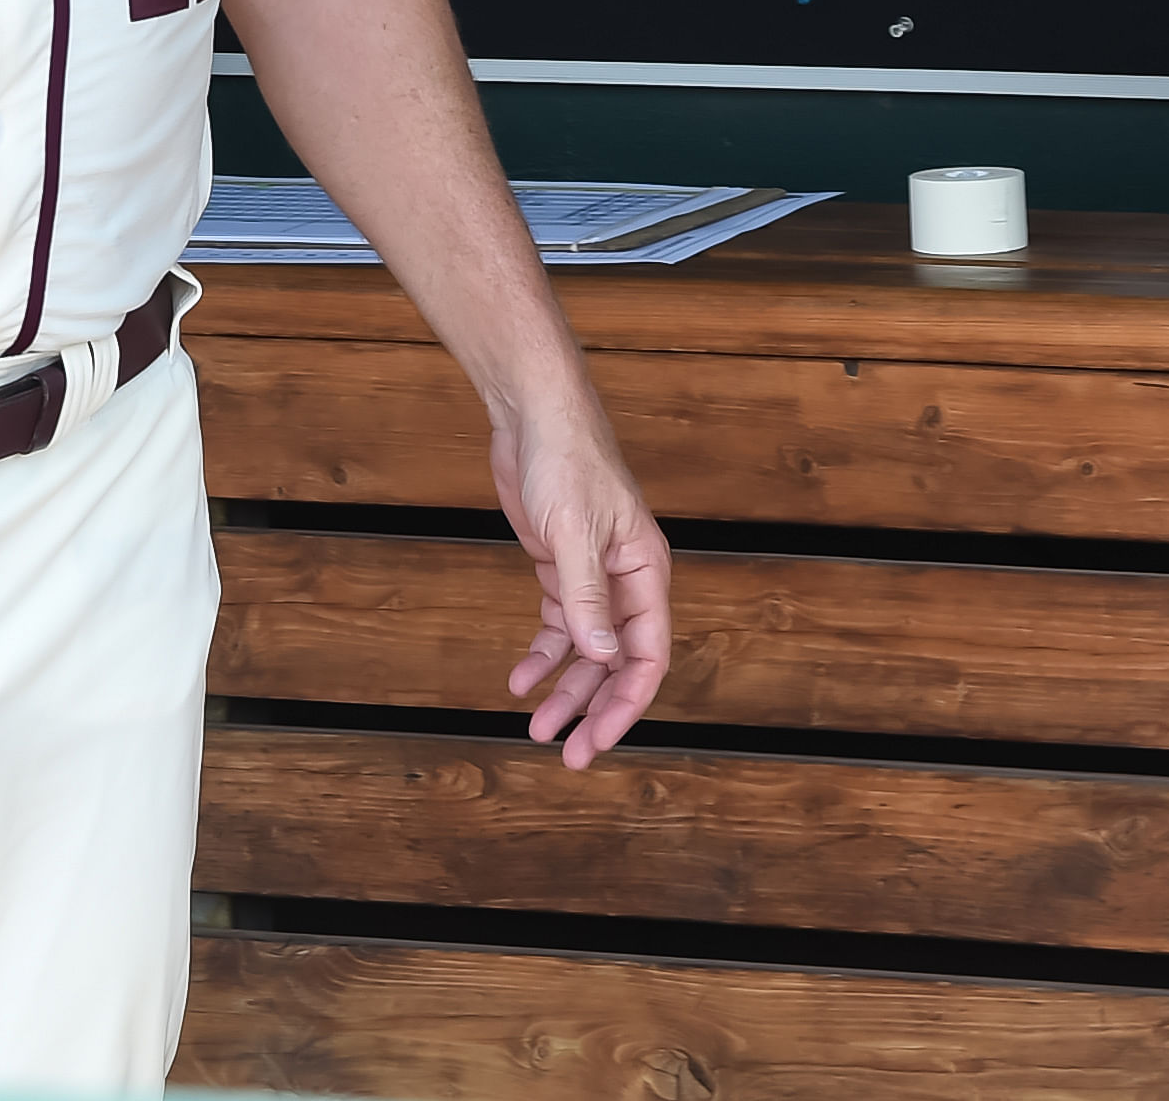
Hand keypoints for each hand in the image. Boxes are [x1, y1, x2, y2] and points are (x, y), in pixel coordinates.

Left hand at [489, 395, 670, 768]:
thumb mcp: (573, 531)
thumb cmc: (566, 459)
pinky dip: (542, 654)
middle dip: (595, 711)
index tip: (598, 741)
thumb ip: (587, 596)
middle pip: (617, 663)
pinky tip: (521, 678)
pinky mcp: (560, 567)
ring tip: (537, 728)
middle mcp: (626, 581)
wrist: (532, 413)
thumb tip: (601, 657)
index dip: (626, 705)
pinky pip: (557, 624)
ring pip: (586, 650)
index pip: (647, 657)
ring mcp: (592, 576)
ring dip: (565, 689)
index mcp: (646, 574)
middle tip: (570, 756)